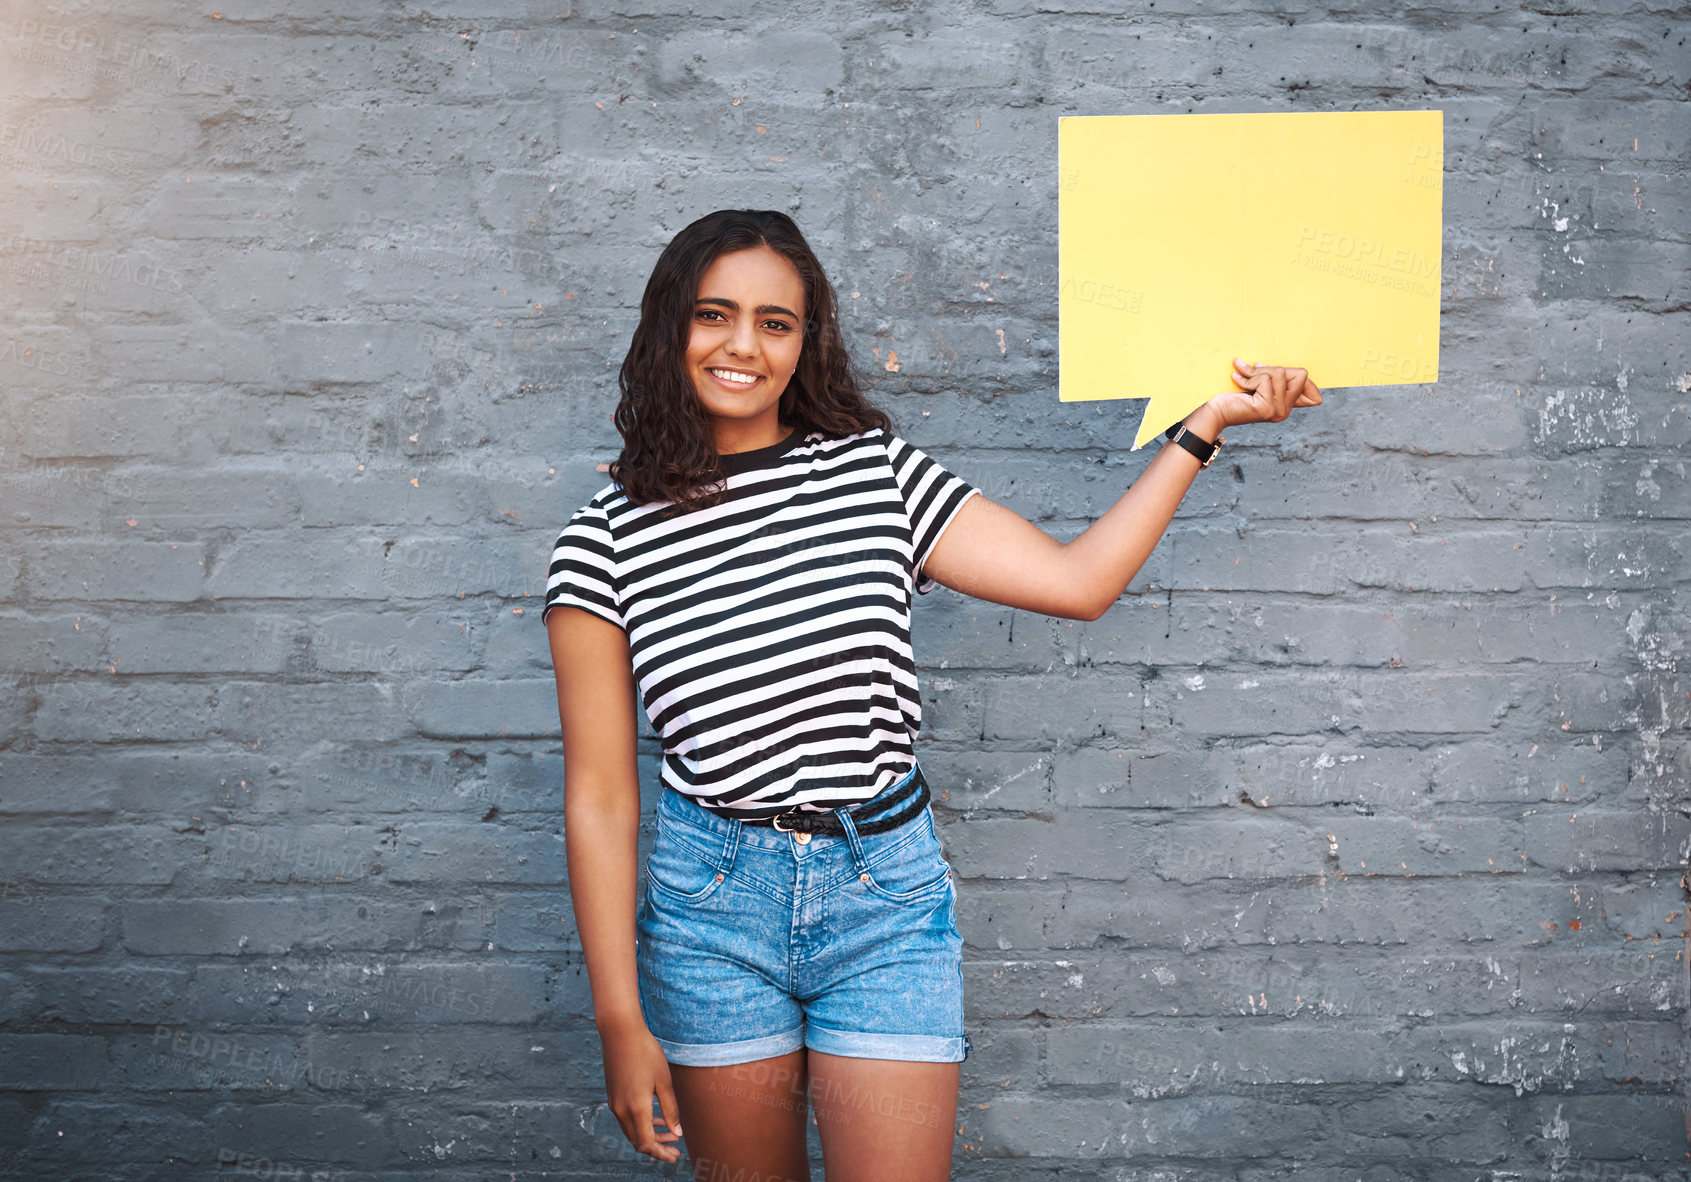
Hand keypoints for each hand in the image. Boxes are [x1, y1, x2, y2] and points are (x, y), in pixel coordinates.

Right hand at [600, 1018, 683, 1162]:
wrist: (620, 1033)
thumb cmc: (645, 1053)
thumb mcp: (664, 1081)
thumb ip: (670, 1110)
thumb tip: (677, 1133)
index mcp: (636, 1109)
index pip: (647, 1144)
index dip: (661, 1154)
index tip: (676, 1156)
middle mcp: (621, 1110)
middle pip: (638, 1141)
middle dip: (657, 1147)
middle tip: (675, 1148)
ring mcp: (614, 1103)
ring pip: (632, 1130)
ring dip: (650, 1135)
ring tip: (670, 1132)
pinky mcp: (613, 1095)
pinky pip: (626, 1118)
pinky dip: (641, 1123)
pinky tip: (656, 1117)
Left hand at [1193, 357, 1322, 434]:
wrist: (1215, 411)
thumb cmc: (1234, 395)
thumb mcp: (1261, 385)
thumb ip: (1276, 380)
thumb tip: (1286, 370)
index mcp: (1287, 407)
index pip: (1315, 395)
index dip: (1300, 379)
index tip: (1269, 377)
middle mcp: (1285, 411)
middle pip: (1299, 374)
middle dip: (1274, 369)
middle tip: (1254, 374)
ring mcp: (1277, 411)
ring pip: (1279, 374)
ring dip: (1258, 372)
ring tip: (1245, 377)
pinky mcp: (1266, 408)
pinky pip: (1264, 380)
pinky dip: (1249, 377)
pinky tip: (1237, 380)